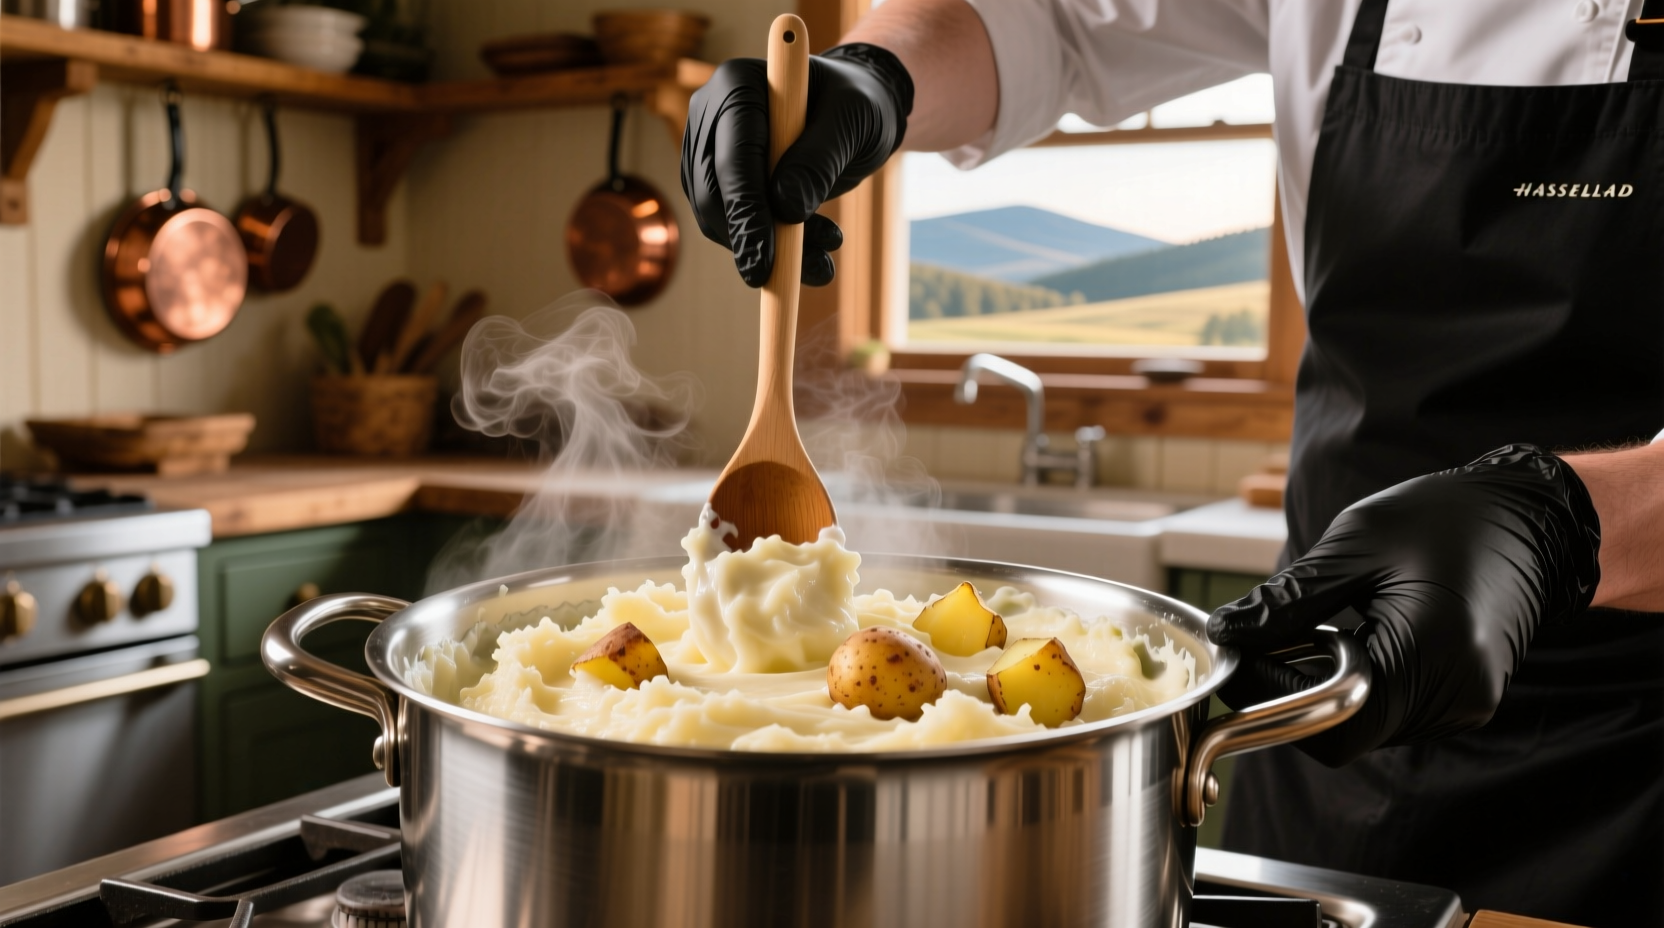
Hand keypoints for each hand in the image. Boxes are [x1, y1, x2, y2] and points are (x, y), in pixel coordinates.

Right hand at [680, 44, 912, 286]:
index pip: (732, 157)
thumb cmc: (859, 104)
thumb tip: (786, 209)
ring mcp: (710, 150)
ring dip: (768, 248)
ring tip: (824, 259)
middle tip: (789, 276)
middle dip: (751, 239)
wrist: (858, 113)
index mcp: (737, 85)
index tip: (764, 259)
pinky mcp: (722, 183)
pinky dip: (771, 248)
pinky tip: (812, 255)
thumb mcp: (853, 123)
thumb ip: (820, 160)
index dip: (746, 211)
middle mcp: (712, 115)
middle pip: (712, 191)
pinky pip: (733, 226)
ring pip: (719, 216)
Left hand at [1207, 445, 1601, 765]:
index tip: (1239, 656)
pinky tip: (1351, 637)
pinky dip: (1356, 684)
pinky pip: (1390, 712)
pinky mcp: (1462, 701)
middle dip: (1291, 691)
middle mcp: (1456, 695)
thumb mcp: (1355, 545)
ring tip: (1317, 627)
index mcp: (1432, 651)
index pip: (1334, 722)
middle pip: (1345, 731)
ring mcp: (1465, 705)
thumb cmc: (1446, 517)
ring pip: (1364, 726)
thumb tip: (1227, 631)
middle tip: (1264, 639)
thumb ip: (1289, 598)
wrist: (1530, 518)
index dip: (1274, 699)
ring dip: (1323, 687)